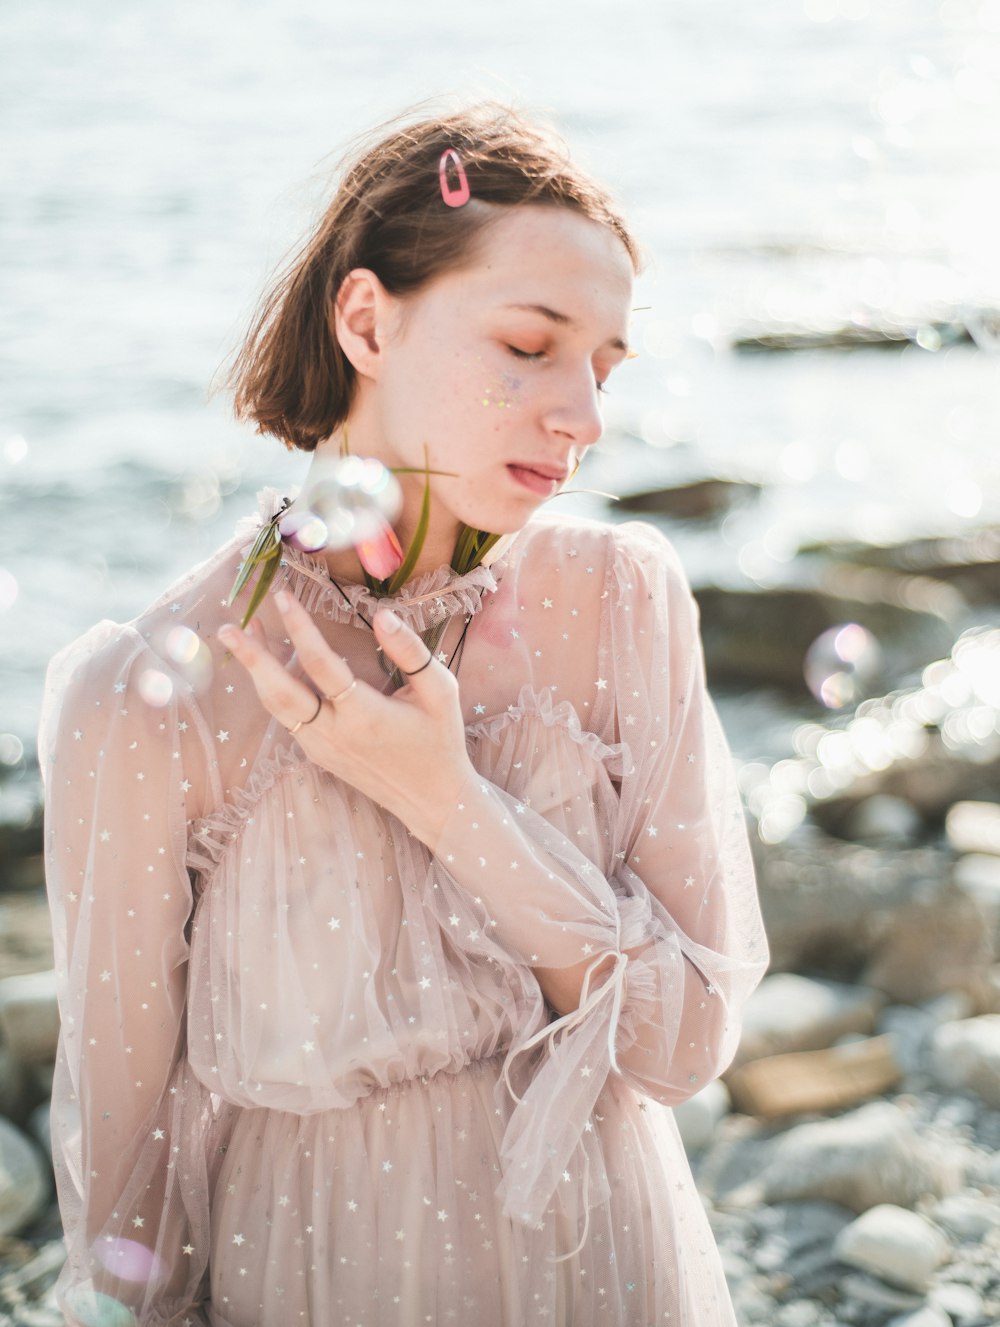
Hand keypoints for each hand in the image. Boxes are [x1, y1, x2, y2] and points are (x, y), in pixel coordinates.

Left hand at [218, 591, 474, 849]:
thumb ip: (410, 652)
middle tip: (227, 627)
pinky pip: (287, 717)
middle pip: (279, 692)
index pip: (321, 664)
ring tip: (241, 636)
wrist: (431, 798)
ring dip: (256, 671)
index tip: (283, 597)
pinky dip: (274, 688)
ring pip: (276, 706)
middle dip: (251, 657)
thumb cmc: (439, 739)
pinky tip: (271, 664)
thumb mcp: (439, 691)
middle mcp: (333, 733)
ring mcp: (320, 747)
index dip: (299, 628)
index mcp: (364, 715)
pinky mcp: (317, 754)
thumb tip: (382, 615)